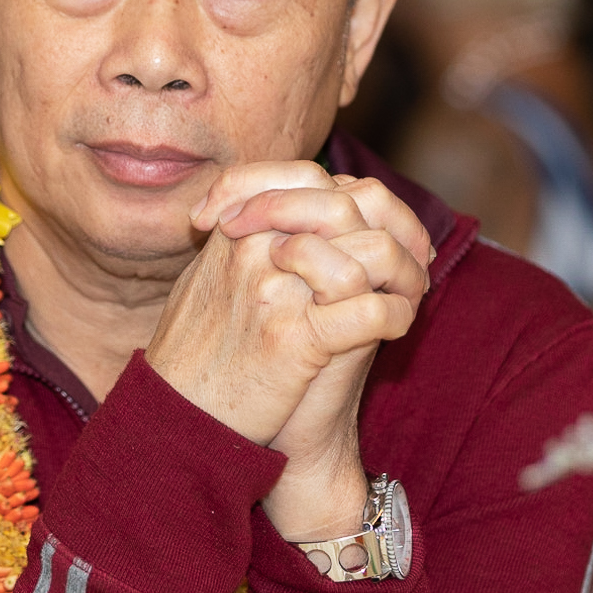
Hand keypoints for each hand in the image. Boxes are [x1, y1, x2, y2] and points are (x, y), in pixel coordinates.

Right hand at [145, 165, 426, 533]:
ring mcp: (276, 291)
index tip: (381, 224)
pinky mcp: (296, 339)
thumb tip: (294, 209)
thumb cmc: (196, 351)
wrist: (178, 415)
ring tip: (410, 293)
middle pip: (348, 205)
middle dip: (394, 228)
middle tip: (414, 256)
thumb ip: (246, 238)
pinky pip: (372, 310)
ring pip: (371, 251)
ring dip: (406, 273)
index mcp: (236, 229)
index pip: (309, 177)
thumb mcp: (208, 277)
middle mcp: (255, 248)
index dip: (359, 197)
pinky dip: (398, 316)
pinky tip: (398, 326)